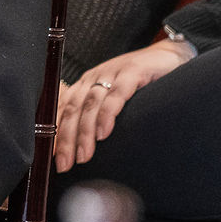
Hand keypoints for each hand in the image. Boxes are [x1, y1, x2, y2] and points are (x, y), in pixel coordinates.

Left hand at [54, 39, 195, 171]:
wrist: (170, 56)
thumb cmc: (141, 84)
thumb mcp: (113, 99)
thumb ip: (97, 117)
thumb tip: (82, 148)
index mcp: (85, 85)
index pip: (62, 110)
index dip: (55, 135)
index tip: (50, 159)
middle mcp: (93, 78)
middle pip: (72, 109)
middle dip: (66, 140)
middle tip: (64, 164)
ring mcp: (112, 73)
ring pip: (90, 104)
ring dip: (84, 133)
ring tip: (83, 156)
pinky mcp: (132, 71)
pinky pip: (116, 94)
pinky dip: (107, 114)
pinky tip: (104, 132)